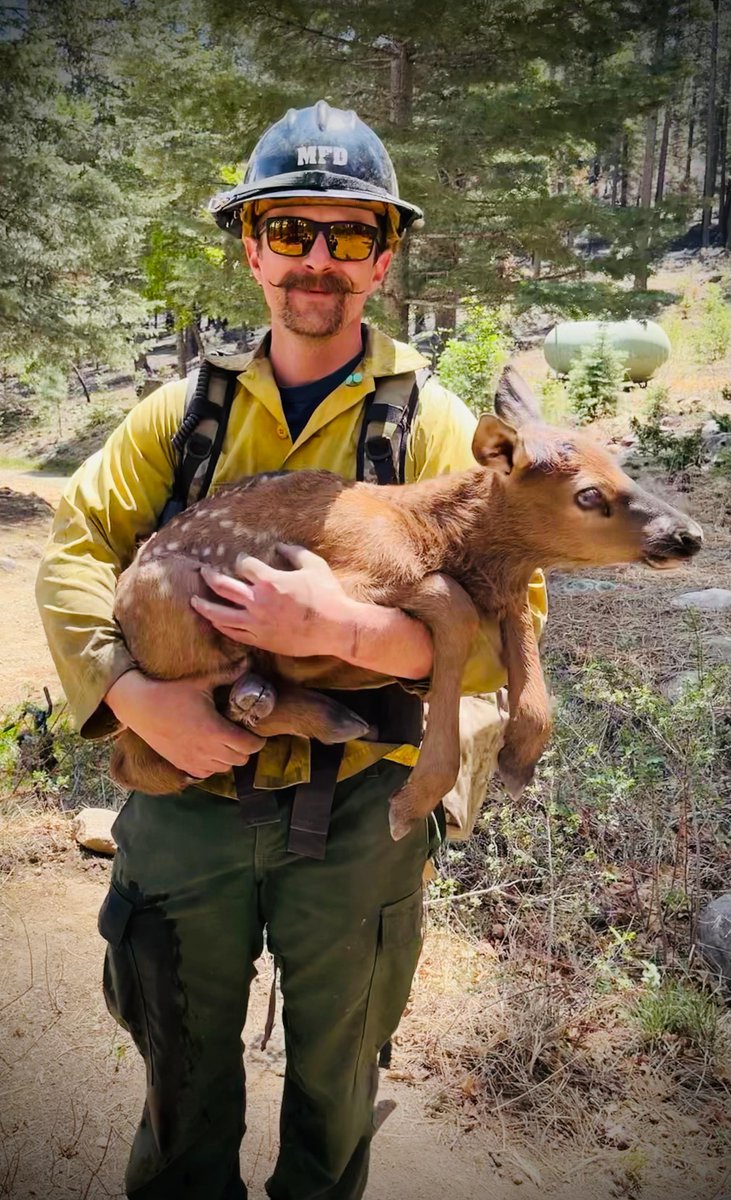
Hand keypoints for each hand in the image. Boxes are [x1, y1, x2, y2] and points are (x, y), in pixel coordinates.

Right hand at [105, 670, 264, 778]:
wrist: (139, 705)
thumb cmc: (171, 691)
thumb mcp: (201, 681)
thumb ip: (228, 674)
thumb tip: (248, 663)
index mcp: (215, 731)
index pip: (249, 746)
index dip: (257, 740)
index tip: (255, 731)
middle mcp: (206, 750)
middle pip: (240, 760)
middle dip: (245, 748)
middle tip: (241, 734)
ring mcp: (192, 760)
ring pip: (224, 768)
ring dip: (229, 757)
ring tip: (225, 742)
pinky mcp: (180, 764)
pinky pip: (205, 774)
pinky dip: (212, 766)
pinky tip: (209, 751)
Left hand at [190, 543, 356, 658]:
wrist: (335, 628)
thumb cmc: (327, 595)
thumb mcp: (314, 566)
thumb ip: (295, 553)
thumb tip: (281, 545)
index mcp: (270, 581)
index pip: (244, 566)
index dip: (241, 561)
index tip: (242, 562)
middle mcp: (258, 602)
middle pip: (223, 587)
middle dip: (210, 577)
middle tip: (202, 572)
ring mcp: (257, 623)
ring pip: (220, 615)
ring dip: (204, 606)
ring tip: (194, 601)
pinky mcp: (261, 640)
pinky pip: (234, 634)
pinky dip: (221, 627)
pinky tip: (215, 622)